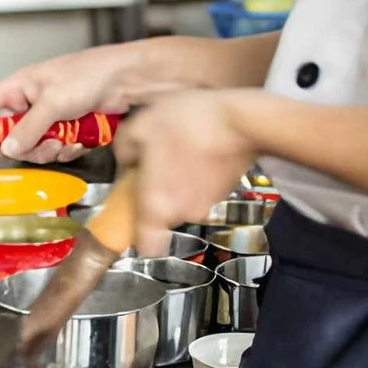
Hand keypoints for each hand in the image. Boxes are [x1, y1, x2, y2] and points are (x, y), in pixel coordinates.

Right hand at [0, 42, 150, 162]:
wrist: (130, 81)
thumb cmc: (93, 74)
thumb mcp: (54, 102)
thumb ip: (27, 128)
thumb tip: (7, 148)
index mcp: (19, 88)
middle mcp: (30, 105)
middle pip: (9, 139)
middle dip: (28, 146)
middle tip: (46, 138)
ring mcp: (49, 120)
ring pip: (34, 151)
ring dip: (53, 149)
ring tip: (70, 135)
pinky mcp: (67, 131)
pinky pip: (56, 153)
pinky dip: (69, 150)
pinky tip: (81, 137)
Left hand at [112, 88, 266, 255]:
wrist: (243, 120)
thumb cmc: (185, 125)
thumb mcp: (139, 127)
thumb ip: (124, 152)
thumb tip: (127, 164)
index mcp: (156, 208)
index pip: (147, 247)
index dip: (140, 239)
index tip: (136, 218)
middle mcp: (182, 214)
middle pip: (163, 215)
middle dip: (158, 195)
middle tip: (156, 166)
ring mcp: (207, 204)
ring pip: (183, 200)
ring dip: (179, 182)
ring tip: (181, 150)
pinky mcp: (226, 190)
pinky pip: (202, 188)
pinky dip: (199, 175)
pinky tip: (201, 150)